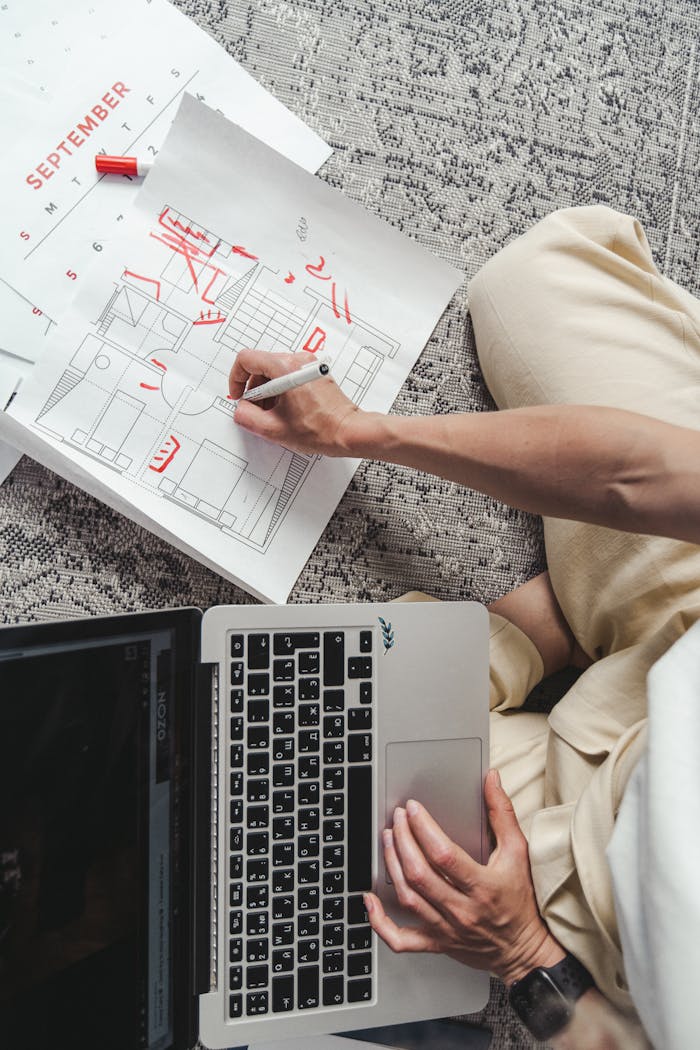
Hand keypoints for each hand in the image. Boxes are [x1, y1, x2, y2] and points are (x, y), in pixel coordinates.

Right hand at [229, 349, 365, 456]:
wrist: (348, 431)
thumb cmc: (320, 430)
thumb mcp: (274, 429)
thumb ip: (247, 417)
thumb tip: (241, 409)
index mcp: (286, 368)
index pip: (246, 359)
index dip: (236, 379)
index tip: (239, 395)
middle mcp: (298, 360)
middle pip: (261, 365)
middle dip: (254, 389)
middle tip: (257, 410)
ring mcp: (308, 365)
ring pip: (274, 371)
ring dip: (267, 392)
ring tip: (273, 414)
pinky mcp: (315, 373)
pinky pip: (289, 375)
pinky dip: (281, 391)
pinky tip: (286, 411)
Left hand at [364, 768, 564, 984]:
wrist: (524, 951)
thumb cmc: (521, 901)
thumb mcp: (518, 852)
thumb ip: (502, 813)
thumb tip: (491, 780)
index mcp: (483, 886)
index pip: (444, 855)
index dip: (423, 829)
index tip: (413, 809)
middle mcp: (462, 910)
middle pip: (420, 874)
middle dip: (402, 840)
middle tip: (397, 818)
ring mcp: (446, 929)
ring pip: (408, 897)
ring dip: (391, 865)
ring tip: (387, 839)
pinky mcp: (436, 943)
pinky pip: (401, 940)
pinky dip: (379, 922)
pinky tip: (370, 899)